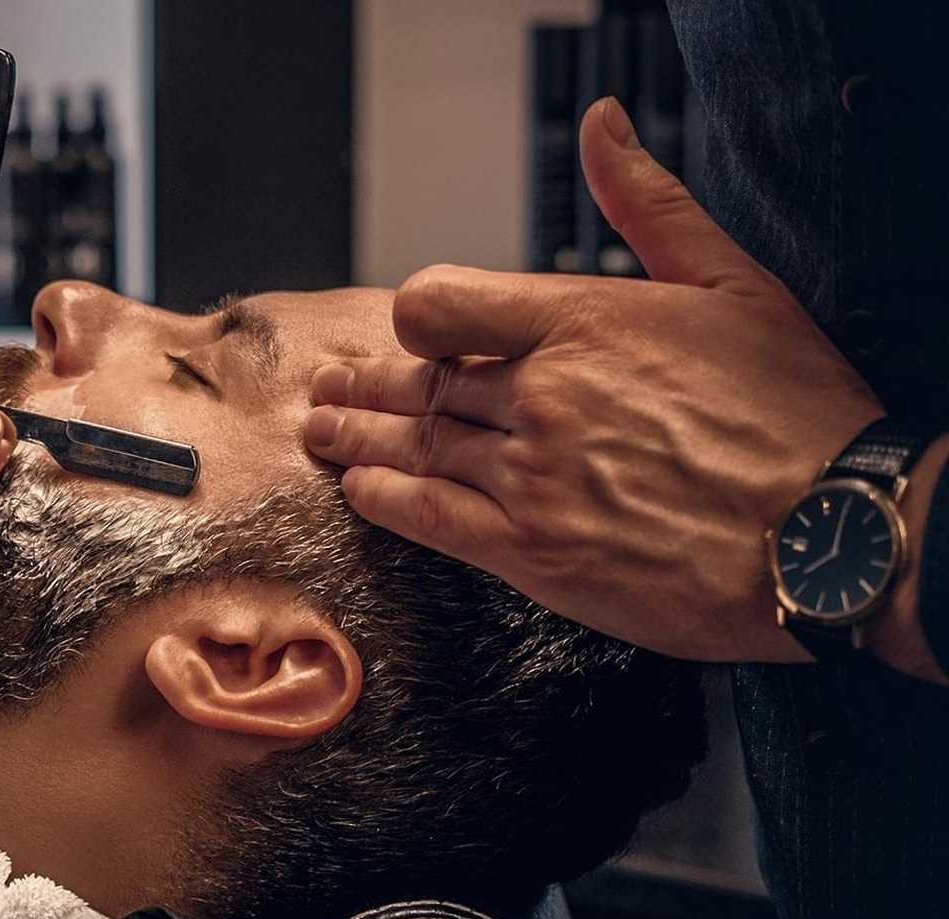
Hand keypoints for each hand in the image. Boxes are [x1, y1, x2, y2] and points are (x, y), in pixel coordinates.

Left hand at [305, 97, 886, 663]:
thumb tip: (601, 126)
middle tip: (331, 382)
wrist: (834, 537)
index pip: (443, 304)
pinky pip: (429, 516)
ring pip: (416, 444)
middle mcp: (542, 396)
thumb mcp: (733, 283)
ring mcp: (530, 476)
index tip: (412, 331)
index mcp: (581, 323)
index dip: (418, 317)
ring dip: (358, 434)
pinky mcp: (532, 553)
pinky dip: (384, 498)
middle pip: (423, 381)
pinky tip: (359, 487)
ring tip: (322, 426)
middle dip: (368, 381)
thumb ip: (649, 205)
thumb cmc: (797, 412)